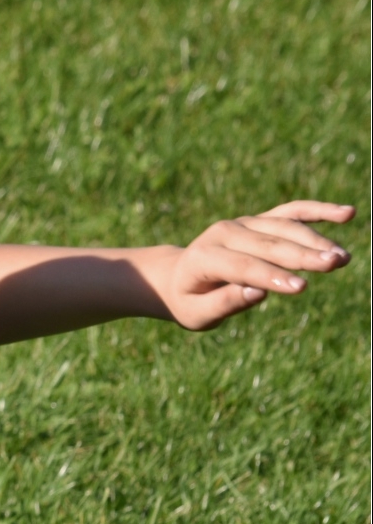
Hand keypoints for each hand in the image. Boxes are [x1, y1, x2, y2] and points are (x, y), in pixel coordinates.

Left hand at [159, 201, 354, 330]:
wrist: (177, 277)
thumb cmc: (189, 301)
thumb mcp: (196, 312)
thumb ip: (224, 303)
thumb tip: (258, 293)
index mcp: (203, 257)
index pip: (243, 266)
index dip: (272, 276)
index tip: (301, 287)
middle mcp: (224, 233)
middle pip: (269, 244)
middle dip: (303, 255)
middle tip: (334, 264)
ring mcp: (243, 223)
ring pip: (284, 227)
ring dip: (316, 239)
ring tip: (342, 258)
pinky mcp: (259, 220)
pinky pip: (291, 212)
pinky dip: (318, 211)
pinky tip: (346, 214)